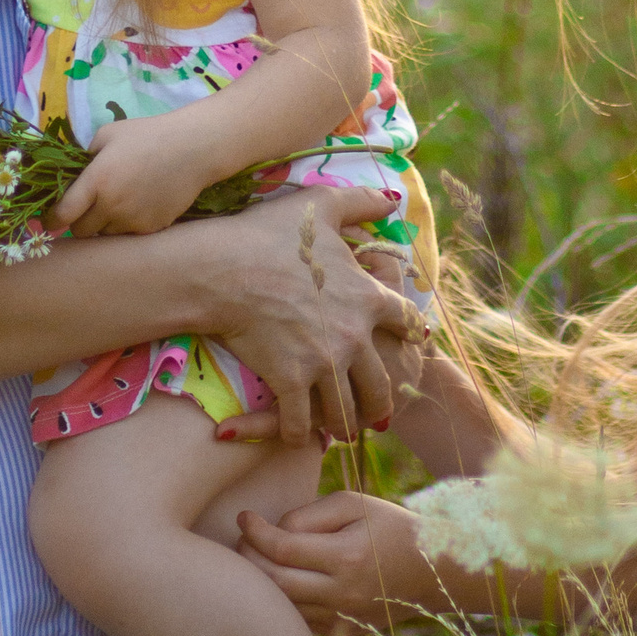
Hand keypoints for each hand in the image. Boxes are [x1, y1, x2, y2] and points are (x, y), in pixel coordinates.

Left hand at [56, 115, 203, 239]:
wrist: (193, 148)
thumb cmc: (147, 135)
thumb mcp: (108, 135)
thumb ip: (85, 156)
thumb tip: (74, 174)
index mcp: (97, 181)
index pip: (63, 214)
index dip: (51, 220)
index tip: (49, 220)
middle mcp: (112, 206)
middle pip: (82, 231)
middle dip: (80, 222)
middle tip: (87, 208)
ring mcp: (133, 221)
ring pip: (106, 235)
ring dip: (105, 225)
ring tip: (117, 204)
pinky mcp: (151, 229)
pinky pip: (130, 235)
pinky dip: (128, 225)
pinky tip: (138, 205)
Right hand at [187, 187, 414, 448]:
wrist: (223, 269)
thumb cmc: (268, 234)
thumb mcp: (320, 206)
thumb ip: (360, 201)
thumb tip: (393, 198)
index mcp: (368, 297)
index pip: (407, 323)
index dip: (412, 338)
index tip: (414, 349)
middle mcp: (354, 335)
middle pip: (381, 383)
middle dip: (380, 404)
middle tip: (377, 416)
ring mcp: (324, 362)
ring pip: (345, 409)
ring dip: (343, 425)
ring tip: (340, 432)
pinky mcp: (291, 381)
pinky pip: (302, 422)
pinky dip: (300, 434)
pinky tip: (297, 437)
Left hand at [235, 487, 442, 629]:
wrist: (435, 570)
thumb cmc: (391, 527)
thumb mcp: (355, 504)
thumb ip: (310, 514)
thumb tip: (274, 532)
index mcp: (346, 557)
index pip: (282, 548)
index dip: (255, 532)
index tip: (244, 517)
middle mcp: (342, 594)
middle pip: (274, 582)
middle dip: (248, 557)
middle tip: (243, 539)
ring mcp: (342, 618)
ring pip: (283, 606)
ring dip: (260, 583)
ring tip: (254, 558)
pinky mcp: (343, 632)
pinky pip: (299, 621)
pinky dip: (282, 602)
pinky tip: (279, 581)